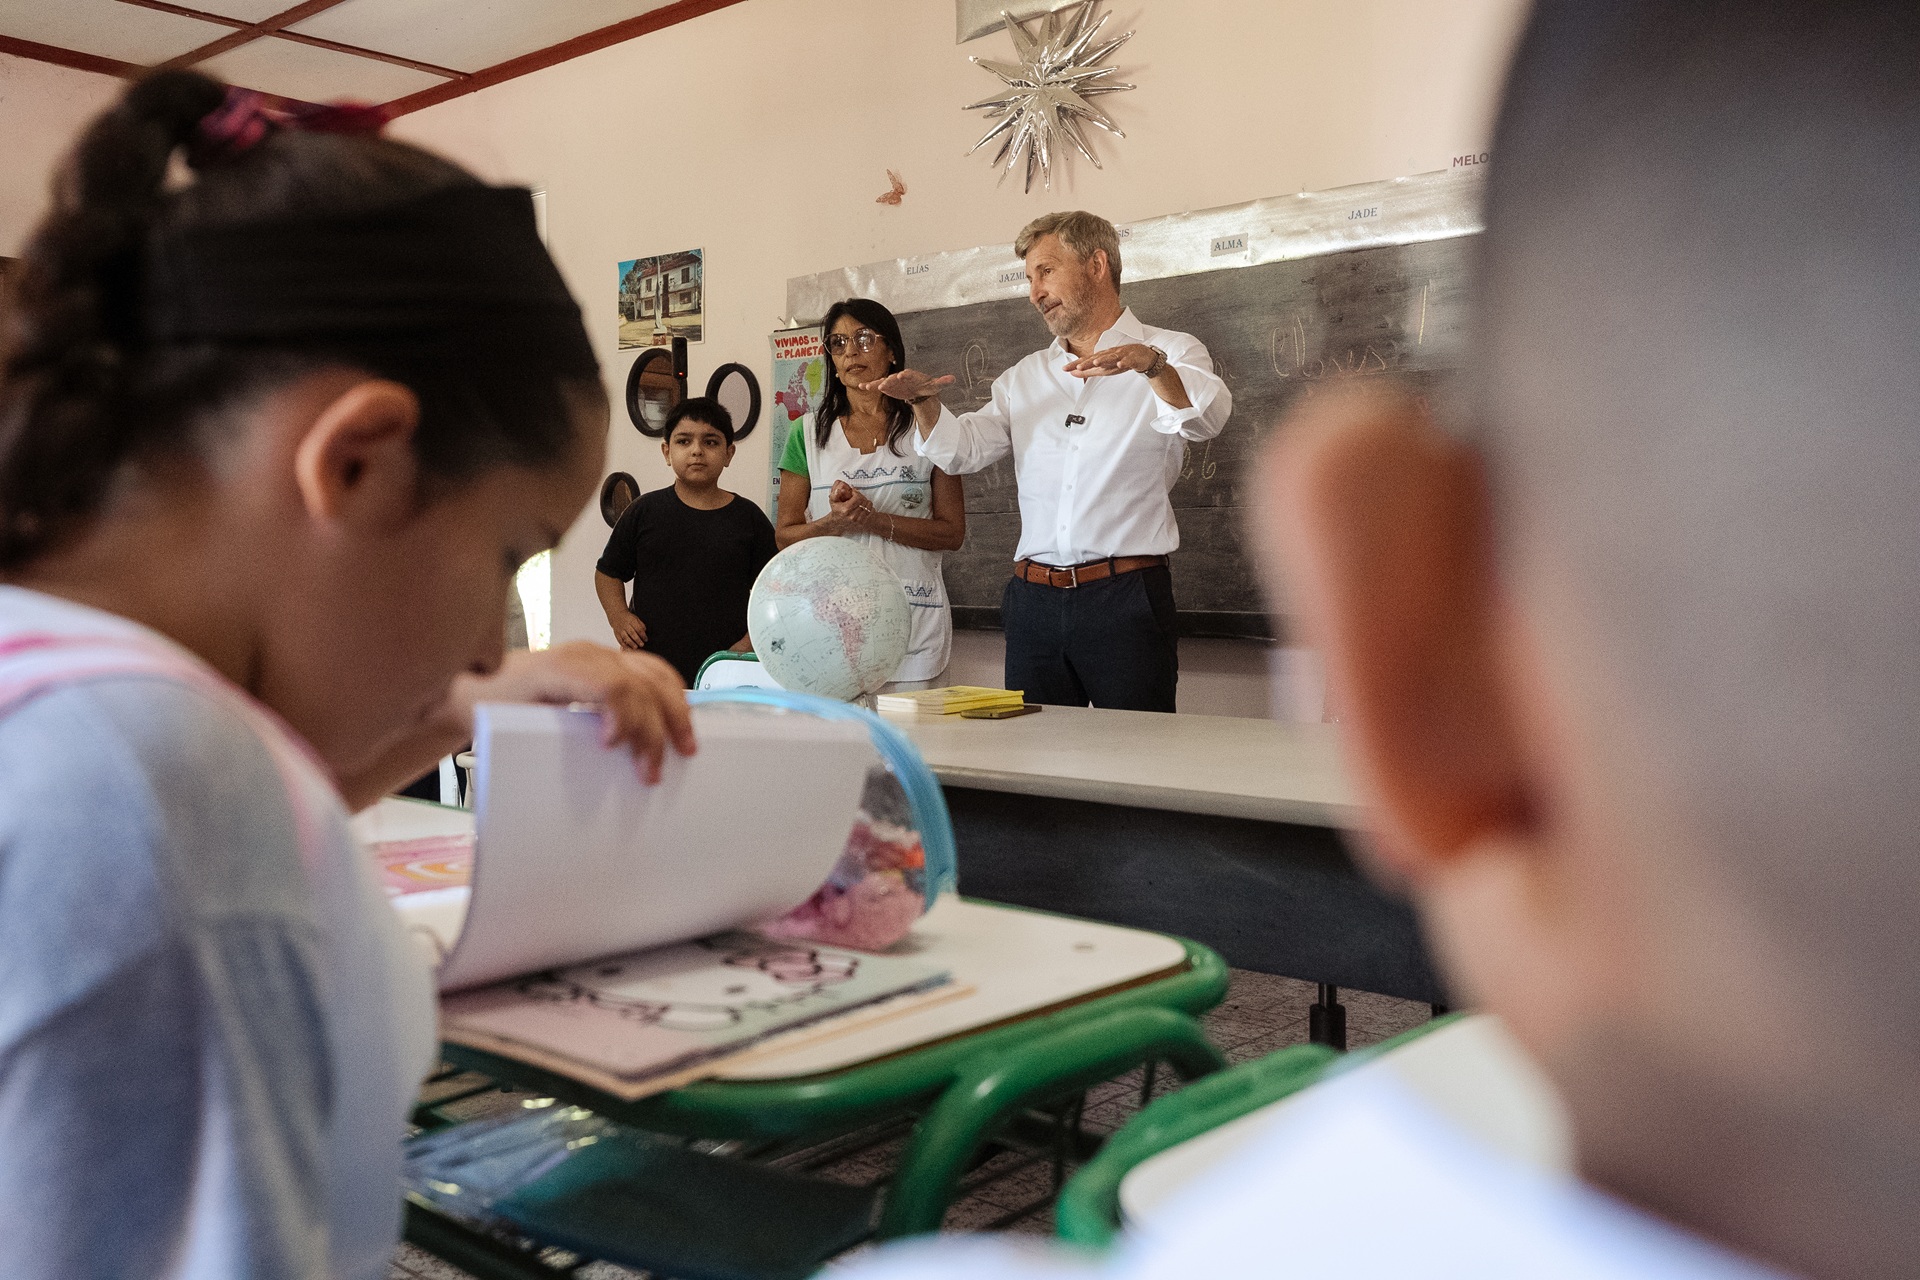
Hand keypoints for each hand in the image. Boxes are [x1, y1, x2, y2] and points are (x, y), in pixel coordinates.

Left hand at [446, 642, 695, 783]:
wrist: (479, 683)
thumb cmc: (492, 706)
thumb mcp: (508, 725)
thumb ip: (548, 739)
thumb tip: (592, 762)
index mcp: (559, 668)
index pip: (611, 684)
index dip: (624, 716)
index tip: (613, 747)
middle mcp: (586, 654)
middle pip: (640, 684)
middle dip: (655, 730)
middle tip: (651, 772)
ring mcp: (601, 654)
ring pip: (655, 673)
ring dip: (675, 712)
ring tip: (685, 747)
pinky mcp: (609, 661)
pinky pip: (652, 670)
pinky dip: (670, 695)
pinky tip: (677, 719)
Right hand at [608, 610, 647, 649]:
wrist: (616, 615)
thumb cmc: (628, 618)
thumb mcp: (636, 618)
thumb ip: (641, 624)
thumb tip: (644, 631)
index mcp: (631, 620)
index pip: (638, 628)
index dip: (643, 635)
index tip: (646, 639)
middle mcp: (625, 625)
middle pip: (632, 633)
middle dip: (637, 640)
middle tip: (642, 644)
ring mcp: (620, 629)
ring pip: (625, 637)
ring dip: (631, 643)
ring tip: (635, 647)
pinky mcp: (616, 633)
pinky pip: (620, 640)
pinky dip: (623, 645)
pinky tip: (628, 648)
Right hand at [827, 480, 873, 532]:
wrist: (838, 522)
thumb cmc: (837, 510)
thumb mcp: (833, 500)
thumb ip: (835, 492)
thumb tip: (840, 485)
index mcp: (846, 510)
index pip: (858, 497)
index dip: (856, 493)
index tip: (853, 493)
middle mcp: (853, 516)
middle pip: (863, 501)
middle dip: (861, 496)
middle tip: (857, 496)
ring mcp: (858, 520)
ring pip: (868, 505)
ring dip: (865, 501)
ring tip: (860, 501)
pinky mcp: (863, 522)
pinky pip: (871, 511)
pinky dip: (869, 507)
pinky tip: (863, 507)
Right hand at [861, 368, 954, 402]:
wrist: (918, 389)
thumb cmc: (926, 386)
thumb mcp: (935, 385)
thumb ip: (943, 382)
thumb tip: (953, 379)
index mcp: (912, 375)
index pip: (909, 374)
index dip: (905, 375)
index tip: (902, 375)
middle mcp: (901, 376)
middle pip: (895, 378)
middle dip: (891, 380)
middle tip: (885, 383)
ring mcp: (893, 381)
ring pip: (885, 381)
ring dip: (878, 383)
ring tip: (871, 386)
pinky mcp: (888, 387)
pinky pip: (878, 385)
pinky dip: (870, 385)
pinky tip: (862, 386)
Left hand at [1063, 343, 1156, 378]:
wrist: (1142, 357)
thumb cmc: (1121, 361)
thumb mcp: (1103, 368)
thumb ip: (1088, 371)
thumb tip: (1073, 373)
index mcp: (1102, 358)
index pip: (1087, 361)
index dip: (1075, 365)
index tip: (1064, 369)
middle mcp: (1110, 355)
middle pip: (1097, 358)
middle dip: (1087, 362)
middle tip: (1078, 367)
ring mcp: (1121, 355)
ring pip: (1112, 357)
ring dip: (1104, 359)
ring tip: (1096, 362)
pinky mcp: (1132, 358)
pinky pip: (1128, 360)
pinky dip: (1124, 362)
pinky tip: (1120, 364)